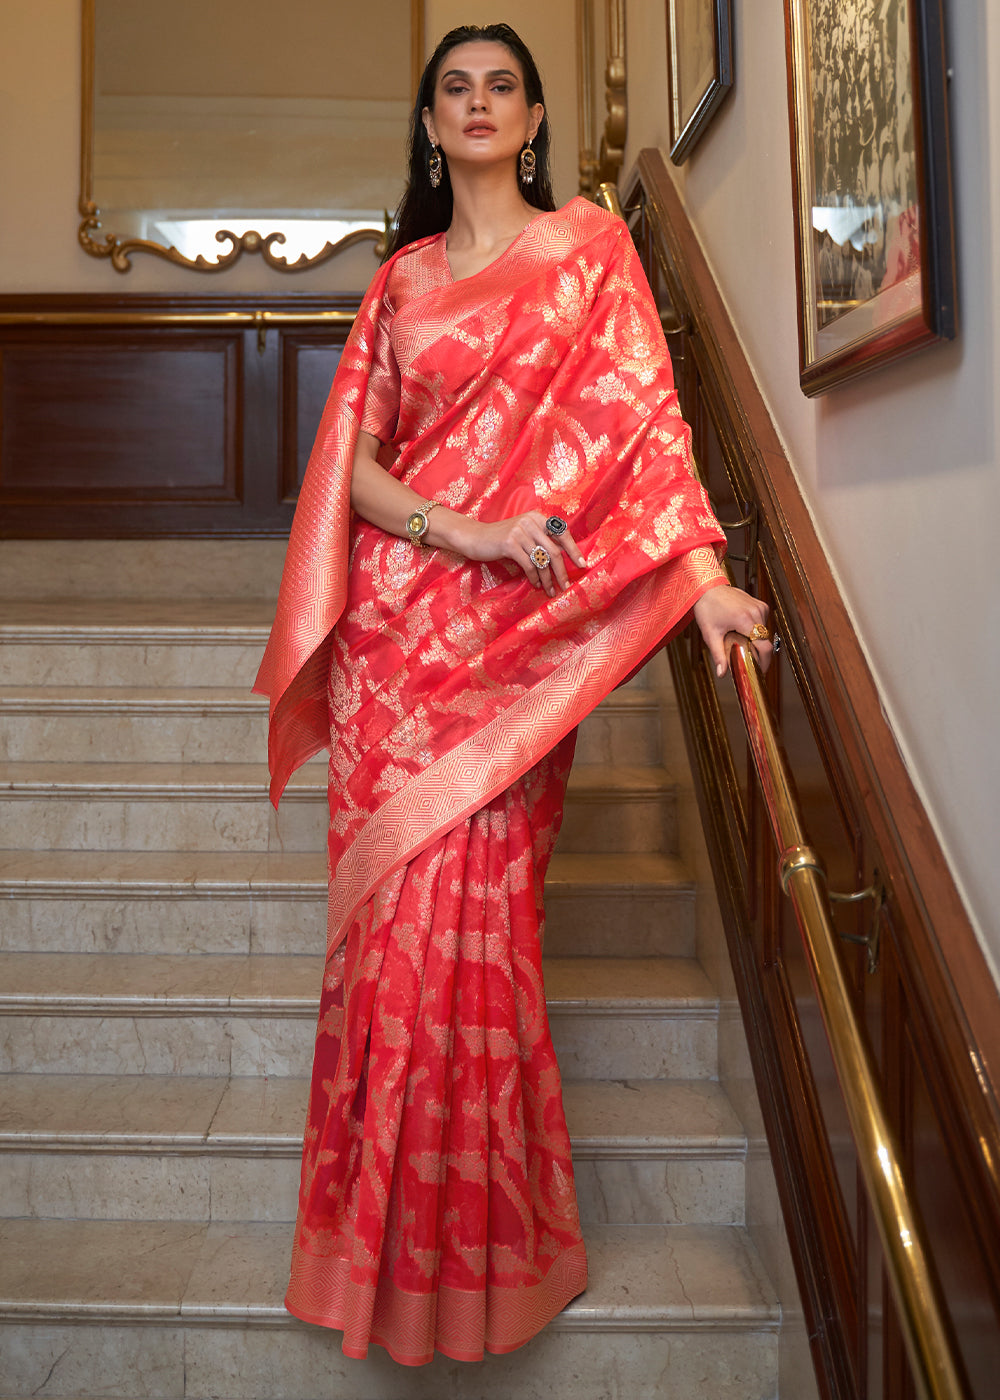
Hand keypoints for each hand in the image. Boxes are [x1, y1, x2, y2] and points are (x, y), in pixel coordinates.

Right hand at [447, 511, 587, 596]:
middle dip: (562, 571)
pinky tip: (535, 585)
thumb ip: (540, 540)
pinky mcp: (509, 543)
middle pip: (554, 550)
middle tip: (565, 586)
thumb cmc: (501, 540)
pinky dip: (534, 578)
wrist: (474, 537)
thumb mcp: (523, 534)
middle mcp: (530, 521)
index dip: (574, 550)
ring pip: (542, 560)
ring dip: (548, 579)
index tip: (582, 565)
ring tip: (550, 590)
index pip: (562, 533)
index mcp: (537, 517)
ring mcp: (520, 531)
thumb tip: (563, 560)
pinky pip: (529, 565)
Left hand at [692, 584, 772, 676]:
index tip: (760, 671)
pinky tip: (743, 631)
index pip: (764, 647)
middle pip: (765, 641)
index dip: (765, 662)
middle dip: (758, 653)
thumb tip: (722, 673)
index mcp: (745, 620)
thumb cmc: (707, 608)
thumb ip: (718, 655)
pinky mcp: (760, 604)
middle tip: (746, 660)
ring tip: (742, 643)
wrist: (707, 588)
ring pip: (765, 633)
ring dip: (757, 641)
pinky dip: (756, 631)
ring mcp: (760, 607)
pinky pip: (763, 623)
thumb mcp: (710, 634)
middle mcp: (756, 612)